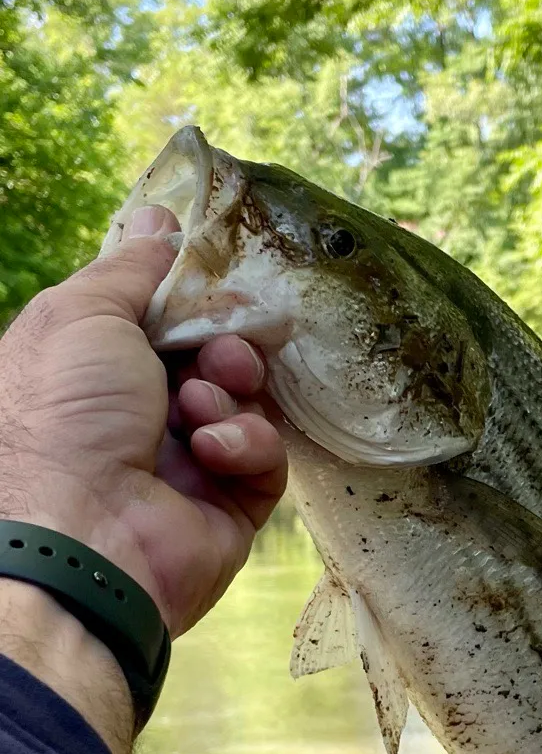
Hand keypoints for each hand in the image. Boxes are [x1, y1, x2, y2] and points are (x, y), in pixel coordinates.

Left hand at [0, 205, 287, 637]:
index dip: (190, 301)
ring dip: (231, 392)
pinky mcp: (231, 505)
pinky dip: (244, 445)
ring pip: (244, 404)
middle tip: (218, 349)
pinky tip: (212, 452)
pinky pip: (264, 459)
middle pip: (210, 358)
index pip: (157, 322)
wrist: (84, 534)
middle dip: (222, 344)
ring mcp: (186, 465)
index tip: (216, 282)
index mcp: (91, 372)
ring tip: (203, 404)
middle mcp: (136, 418)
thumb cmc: (66, 415)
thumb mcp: (83, 316)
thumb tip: (162, 220)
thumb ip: (131, 268)